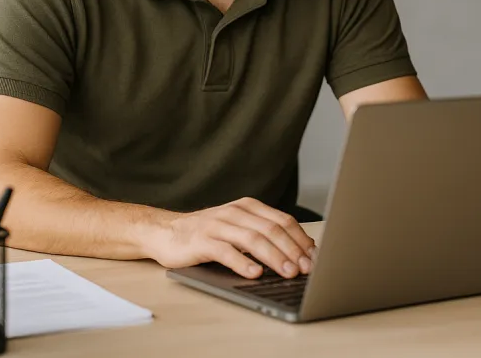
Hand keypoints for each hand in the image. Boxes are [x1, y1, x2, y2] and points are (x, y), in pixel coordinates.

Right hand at [147, 197, 316, 279]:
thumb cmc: (208, 234)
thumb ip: (263, 235)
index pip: (283, 221)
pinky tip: (254, 274)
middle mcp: (235, 212)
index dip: (301, 239)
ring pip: (253, 239)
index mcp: (248, 207)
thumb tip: (298, 254)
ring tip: (288, 272)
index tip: (315, 257)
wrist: (166, 232)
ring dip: (274, 257)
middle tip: (307, 269)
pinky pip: (226, 251)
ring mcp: (218, 225)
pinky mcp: (202, 241)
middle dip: (293, 250)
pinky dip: (242, 263)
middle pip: (272, 230)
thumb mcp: (238, 228)